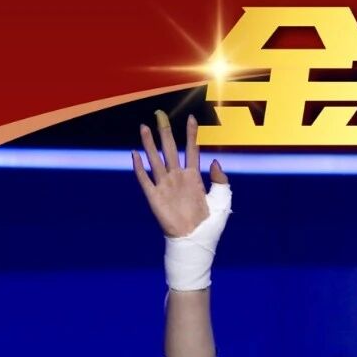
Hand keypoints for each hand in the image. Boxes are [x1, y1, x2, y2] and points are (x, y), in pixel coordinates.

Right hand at [133, 111, 227, 237]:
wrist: (193, 242)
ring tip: (144, 127)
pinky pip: (144, 179)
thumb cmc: (210, 226)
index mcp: (194, 177)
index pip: (192, 150)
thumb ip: (221, 181)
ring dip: (149, 144)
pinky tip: (134, 154)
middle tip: (160, 114)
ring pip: (156, 159)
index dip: (192, 134)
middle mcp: (178, 178)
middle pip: (170, 149)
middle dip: (165, 131)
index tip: (191, 118)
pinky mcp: (154, 197)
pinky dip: (139, 167)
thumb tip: (214, 161)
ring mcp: (165, 186)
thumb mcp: (222, 201)